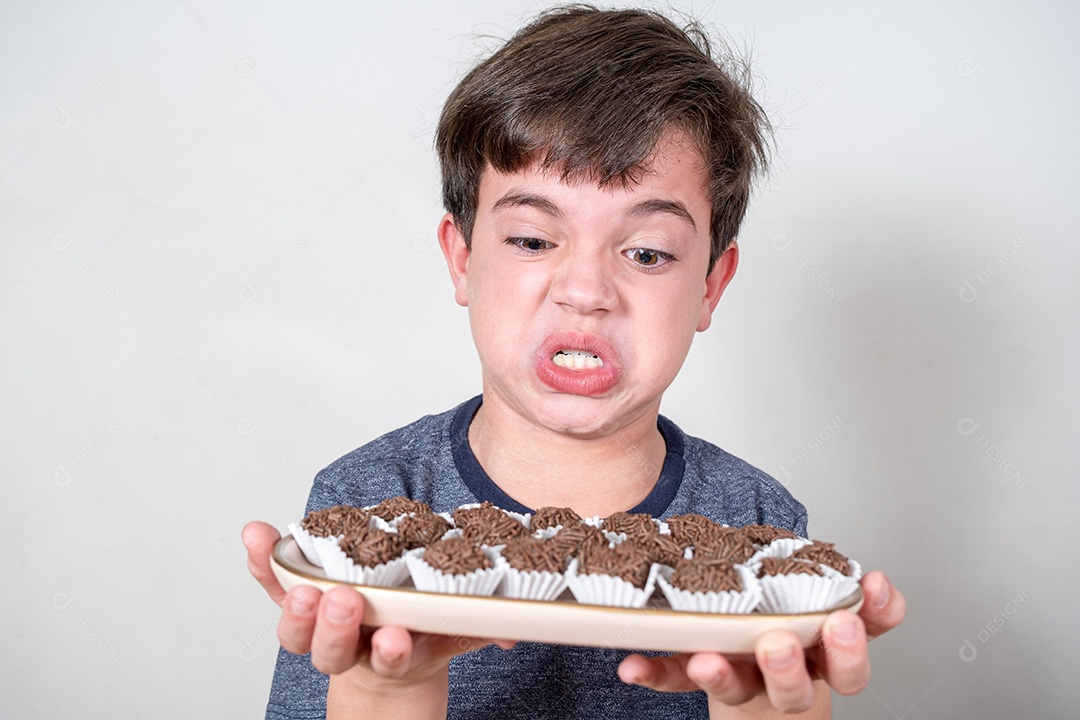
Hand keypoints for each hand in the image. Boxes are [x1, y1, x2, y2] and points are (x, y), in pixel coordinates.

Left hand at [241, 522, 515, 683]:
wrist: (391, 648)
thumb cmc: (423, 632)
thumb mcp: (455, 637)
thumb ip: (480, 631)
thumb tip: (512, 632)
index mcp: (392, 653)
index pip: (387, 659)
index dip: (390, 652)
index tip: (395, 641)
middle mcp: (350, 644)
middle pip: (332, 649)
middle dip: (335, 627)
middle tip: (345, 602)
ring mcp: (322, 623)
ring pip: (298, 627)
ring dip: (296, 605)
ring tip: (299, 585)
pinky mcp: (300, 595)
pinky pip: (275, 583)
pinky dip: (264, 563)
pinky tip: (256, 536)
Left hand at [618, 570, 905, 713]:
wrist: (750, 649)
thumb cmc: (785, 612)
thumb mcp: (824, 598)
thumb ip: (855, 595)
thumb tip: (879, 585)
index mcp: (819, 650)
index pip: (849, 657)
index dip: (858, 637)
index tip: (858, 605)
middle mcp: (782, 670)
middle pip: (796, 691)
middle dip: (788, 668)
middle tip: (778, 644)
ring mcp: (741, 677)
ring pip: (740, 691)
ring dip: (723, 678)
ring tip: (706, 661)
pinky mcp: (696, 674)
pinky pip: (672, 679)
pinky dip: (654, 673)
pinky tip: (632, 666)